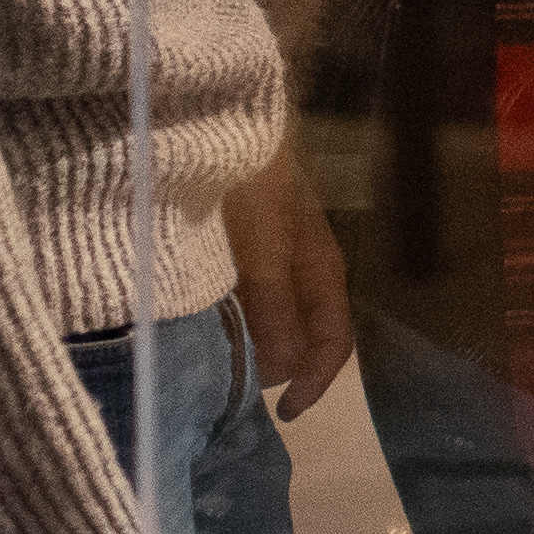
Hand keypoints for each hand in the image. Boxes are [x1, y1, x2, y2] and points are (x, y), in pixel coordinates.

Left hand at [222, 151, 353, 423]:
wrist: (216, 120)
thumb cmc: (248, 183)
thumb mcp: (263, 247)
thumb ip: (275, 306)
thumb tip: (286, 371)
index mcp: (321, 270)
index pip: (333, 341)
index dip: (314, 382)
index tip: (281, 412)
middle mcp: (302, 267)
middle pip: (301, 335)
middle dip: (277, 368)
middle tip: (233, 391)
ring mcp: (273, 254)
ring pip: (272, 318)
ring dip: (251, 344)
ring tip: (213, 362)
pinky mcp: (241, 243)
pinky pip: (246, 297)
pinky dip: (231, 319)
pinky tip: (200, 321)